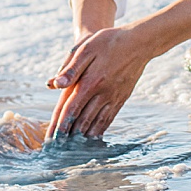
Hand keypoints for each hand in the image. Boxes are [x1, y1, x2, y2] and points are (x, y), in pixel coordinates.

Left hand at [46, 24, 146, 140]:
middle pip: (81, 121)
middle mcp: (101, 94)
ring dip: (82, 138)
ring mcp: (113, 98)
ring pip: (95, 124)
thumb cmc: (109, 41)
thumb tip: (55, 84)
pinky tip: (93, 138)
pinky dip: (98, 132)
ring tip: (72, 150)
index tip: (51, 140)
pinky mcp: (121, 99)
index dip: (59, 126)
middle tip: (58, 150)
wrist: (140, 42)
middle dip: (68, 137)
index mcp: (90, 82)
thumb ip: (71, 68)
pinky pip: (108, 120)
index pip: (70, 110)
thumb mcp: (87, 47)